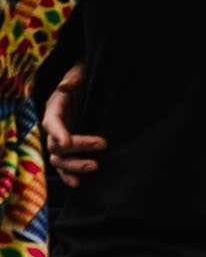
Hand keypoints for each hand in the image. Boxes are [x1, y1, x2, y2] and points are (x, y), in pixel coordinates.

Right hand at [44, 62, 105, 187]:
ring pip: (58, 159)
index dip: (58, 132)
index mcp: (55, 108)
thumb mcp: (81, 72)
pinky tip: (79, 183)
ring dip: (74, 166)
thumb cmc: (85, 77)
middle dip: (78, 148)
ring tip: (95, 166)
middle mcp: (54, 126)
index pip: (51, 122)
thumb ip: (75, 78)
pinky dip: (69, 176)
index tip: (67, 142)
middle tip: (103, 144)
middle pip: (56, 144)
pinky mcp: (69, 149)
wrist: (90, 86)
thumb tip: (65, 85)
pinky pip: (64, 166)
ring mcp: (60, 139)